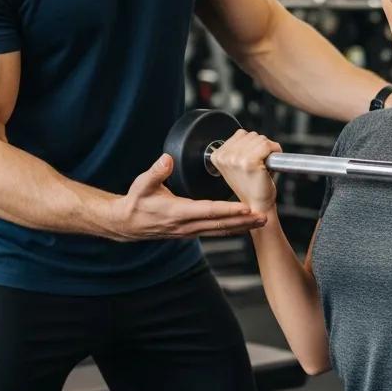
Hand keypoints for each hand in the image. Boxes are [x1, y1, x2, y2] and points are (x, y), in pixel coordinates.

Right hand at [111, 154, 267, 239]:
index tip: (246, 207)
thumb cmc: (136, 202)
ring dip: (241, 226)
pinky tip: (243, 225)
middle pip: (220, 224)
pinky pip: (214, 231)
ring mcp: (189, 231)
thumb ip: (156, 171)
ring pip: (220, 230)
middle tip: (263, 217)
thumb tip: (167, 159)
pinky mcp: (190, 232)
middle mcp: (186, 225)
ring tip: (260, 222)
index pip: (209, 211)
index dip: (229, 210)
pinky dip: (230, 228)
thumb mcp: (142, 184)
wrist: (127, 223)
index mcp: (177, 212)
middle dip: (243, 221)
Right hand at [209, 129, 282, 213]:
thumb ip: (237, 148)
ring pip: (260, 139)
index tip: (253, 156)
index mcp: (217, 156)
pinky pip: (267, 145)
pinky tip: (271, 162)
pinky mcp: (249, 162)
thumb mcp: (236, 165)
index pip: (240, 134)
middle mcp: (225, 157)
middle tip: (260, 162)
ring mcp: (236, 159)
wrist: (256, 206)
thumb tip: (247, 135)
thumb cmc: (250, 187)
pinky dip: (275, 150)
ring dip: (268, 148)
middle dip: (260, 146)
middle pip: (251, 135)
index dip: (251, 144)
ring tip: (264, 163)